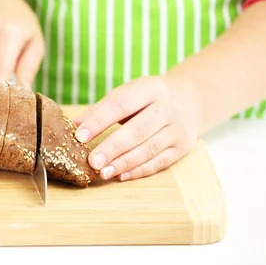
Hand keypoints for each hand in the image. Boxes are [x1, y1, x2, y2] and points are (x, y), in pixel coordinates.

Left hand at [72, 75, 202, 180]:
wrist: (193, 98)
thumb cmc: (150, 97)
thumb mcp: (129, 93)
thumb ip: (102, 109)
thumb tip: (73, 125)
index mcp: (149, 89)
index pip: (120, 104)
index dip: (99, 120)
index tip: (80, 135)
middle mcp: (166, 108)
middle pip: (137, 130)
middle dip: (113, 147)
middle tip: (92, 161)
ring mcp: (177, 129)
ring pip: (149, 149)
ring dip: (124, 163)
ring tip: (103, 172)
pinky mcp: (182, 147)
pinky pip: (160, 161)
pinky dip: (139, 170)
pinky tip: (121, 175)